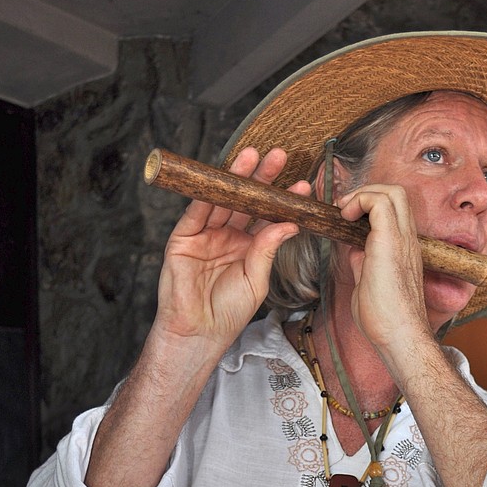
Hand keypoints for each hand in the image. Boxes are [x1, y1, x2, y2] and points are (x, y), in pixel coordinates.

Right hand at [154, 147, 309, 354]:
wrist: (200, 331)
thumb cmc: (229, 312)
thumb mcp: (257, 279)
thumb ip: (268, 249)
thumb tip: (288, 223)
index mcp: (248, 248)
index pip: (267, 217)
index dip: (283, 200)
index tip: (303, 186)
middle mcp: (227, 236)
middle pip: (245, 201)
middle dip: (261, 178)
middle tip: (280, 157)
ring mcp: (205, 234)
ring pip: (222, 199)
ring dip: (236, 177)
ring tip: (253, 155)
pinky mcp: (184, 237)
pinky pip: (197, 210)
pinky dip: (209, 193)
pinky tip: (224, 178)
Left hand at [335, 183, 431, 360]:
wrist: (399, 335)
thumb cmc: (386, 319)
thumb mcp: (369, 283)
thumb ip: (363, 263)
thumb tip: (354, 251)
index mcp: (403, 249)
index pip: (393, 209)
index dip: (368, 204)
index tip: (347, 217)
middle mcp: (407, 239)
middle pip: (396, 193)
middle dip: (366, 191)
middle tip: (345, 209)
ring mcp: (402, 239)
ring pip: (391, 192)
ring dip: (363, 194)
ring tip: (345, 212)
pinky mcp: (391, 243)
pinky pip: (379, 203)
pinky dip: (360, 201)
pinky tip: (345, 217)